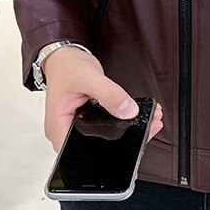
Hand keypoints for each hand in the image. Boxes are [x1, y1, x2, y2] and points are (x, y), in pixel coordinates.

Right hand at [42, 46, 163, 151]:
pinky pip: (109, 126)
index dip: (109, 150)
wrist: (64, 56)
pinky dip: (124, 121)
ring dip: (128, 130)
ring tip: (150, 120)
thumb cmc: (66, 66)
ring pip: (106, 137)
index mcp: (59, 128)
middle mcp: (68, 131)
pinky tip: (140, 115)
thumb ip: (108, 94)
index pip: (83, 153)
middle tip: (149, 126)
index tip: (132, 139)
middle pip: (98, 148)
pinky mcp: (89, 121)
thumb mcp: (88, 77)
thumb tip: (128, 110)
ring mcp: (79, 127)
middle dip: (126, 139)